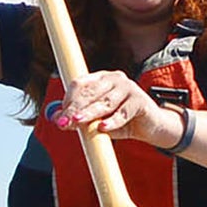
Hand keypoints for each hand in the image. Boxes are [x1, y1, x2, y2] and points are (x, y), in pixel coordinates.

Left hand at [56, 71, 172, 144]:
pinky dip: (112, 121)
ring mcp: (128, 87)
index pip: (80, 84)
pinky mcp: (140, 101)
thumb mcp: (97, 120)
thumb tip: (55, 118)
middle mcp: (114, 79)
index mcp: (101, 79)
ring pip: (105, 102)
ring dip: (89, 113)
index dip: (68, 100)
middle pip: (90, 92)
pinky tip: (102, 127)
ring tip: (77, 122)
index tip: (60, 117)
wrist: (151, 127)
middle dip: (75, 108)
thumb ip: (79, 118)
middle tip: (64, 122)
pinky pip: (123, 112)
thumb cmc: (121, 121)